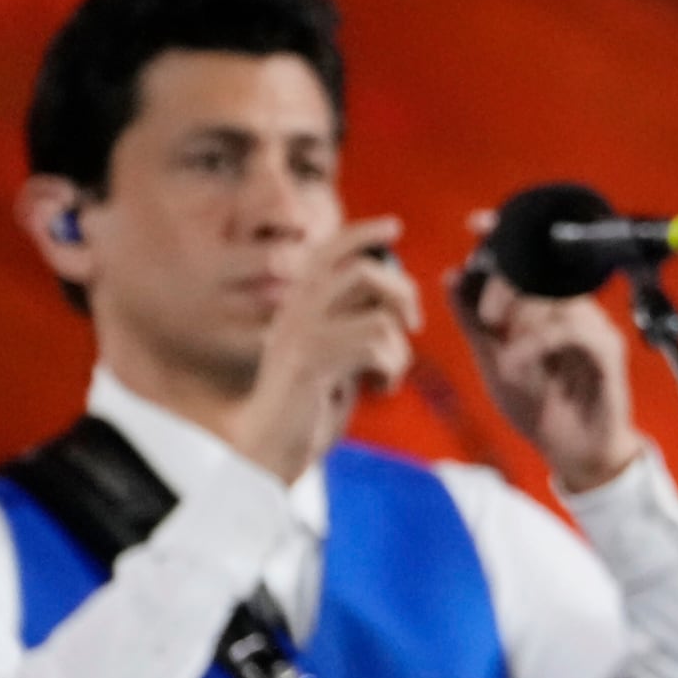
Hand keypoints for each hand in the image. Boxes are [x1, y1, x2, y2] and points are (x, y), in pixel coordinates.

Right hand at [237, 218, 420, 481]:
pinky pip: (377, 345)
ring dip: (400, 348)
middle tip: (413, 325)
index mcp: (296, 307)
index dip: (362, 233)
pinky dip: (393, 368)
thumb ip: (351, 321)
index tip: (394, 225)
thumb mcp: (332, 354)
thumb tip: (395, 294)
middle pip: (364, 270)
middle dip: (403, 293)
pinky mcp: (312, 363)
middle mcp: (295, 313)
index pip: (327, 252)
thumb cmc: (305, 407)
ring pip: (379, 314)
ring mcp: (301, 336)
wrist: (265, 452)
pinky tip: (380, 389)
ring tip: (388, 373)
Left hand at [447, 218, 643, 493]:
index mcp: (547, 307)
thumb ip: (473, 321)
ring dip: (521, 324)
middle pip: (541, 273)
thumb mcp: (492, 362)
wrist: (571, 453)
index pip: (530, 260)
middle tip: (489, 315)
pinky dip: (538, 344)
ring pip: (555, 300)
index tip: (478, 223)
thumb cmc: (538, 407)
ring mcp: (594, 326)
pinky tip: (520, 363)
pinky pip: (571, 330)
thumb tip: (451, 275)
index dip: (507, 235)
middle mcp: (574, 309)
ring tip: (506, 353)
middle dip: (508, 286)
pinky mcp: (607, 350)